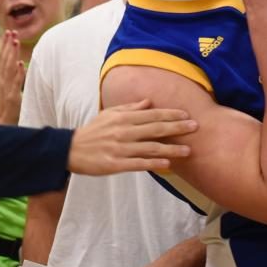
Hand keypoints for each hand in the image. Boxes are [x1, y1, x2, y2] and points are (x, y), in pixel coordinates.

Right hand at [0, 31, 24, 125]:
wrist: (3, 124)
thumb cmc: (8, 106)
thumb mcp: (8, 87)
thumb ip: (12, 75)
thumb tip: (19, 63)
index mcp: (0, 78)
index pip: (1, 58)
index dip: (4, 44)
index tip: (8, 32)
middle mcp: (2, 81)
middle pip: (3, 59)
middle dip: (7, 45)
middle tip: (11, 31)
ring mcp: (6, 89)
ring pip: (8, 68)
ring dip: (12, 54)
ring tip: (16, 41)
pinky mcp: (12, 97)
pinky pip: (15, 83)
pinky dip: (17, 73)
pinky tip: (20, 64)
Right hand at [69, 101, 195, 175]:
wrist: (71, 149)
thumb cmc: (93, 131)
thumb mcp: (109, 114)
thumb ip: (130, 108)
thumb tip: (148, 102)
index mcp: (123, 118)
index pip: (151, 115)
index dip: (170, 115)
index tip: (186, 115)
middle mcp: (123, 131)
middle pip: (155, 129)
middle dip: (177, 128)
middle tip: (195, 127)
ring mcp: (120, 148)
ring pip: (150, 148)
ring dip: (170, 149)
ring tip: (188, 150)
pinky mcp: (115, 164)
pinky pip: (138, 164)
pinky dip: (153, 164)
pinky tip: (167, 165)